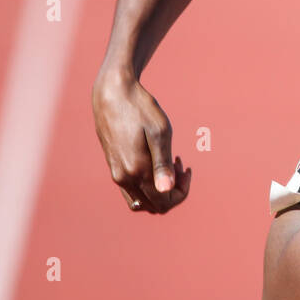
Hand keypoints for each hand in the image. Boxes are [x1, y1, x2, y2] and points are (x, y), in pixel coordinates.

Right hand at [92, 74, 191, 213]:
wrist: (112, 92)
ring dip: (160, 189)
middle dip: (172, 191)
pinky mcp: (113, 166)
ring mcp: (116, 173)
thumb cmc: (140, 108)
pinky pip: (133, 189)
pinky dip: (148, 183)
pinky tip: (155, 161)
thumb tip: (167, 191)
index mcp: (136, 171)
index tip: (187, 168)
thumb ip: (163, 164)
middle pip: (154, 206)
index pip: (164, 202)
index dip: (182, 191)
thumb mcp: (159, 132)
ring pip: (142, 201)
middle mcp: (123, 178)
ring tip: (170, 163)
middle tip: (180, 164)